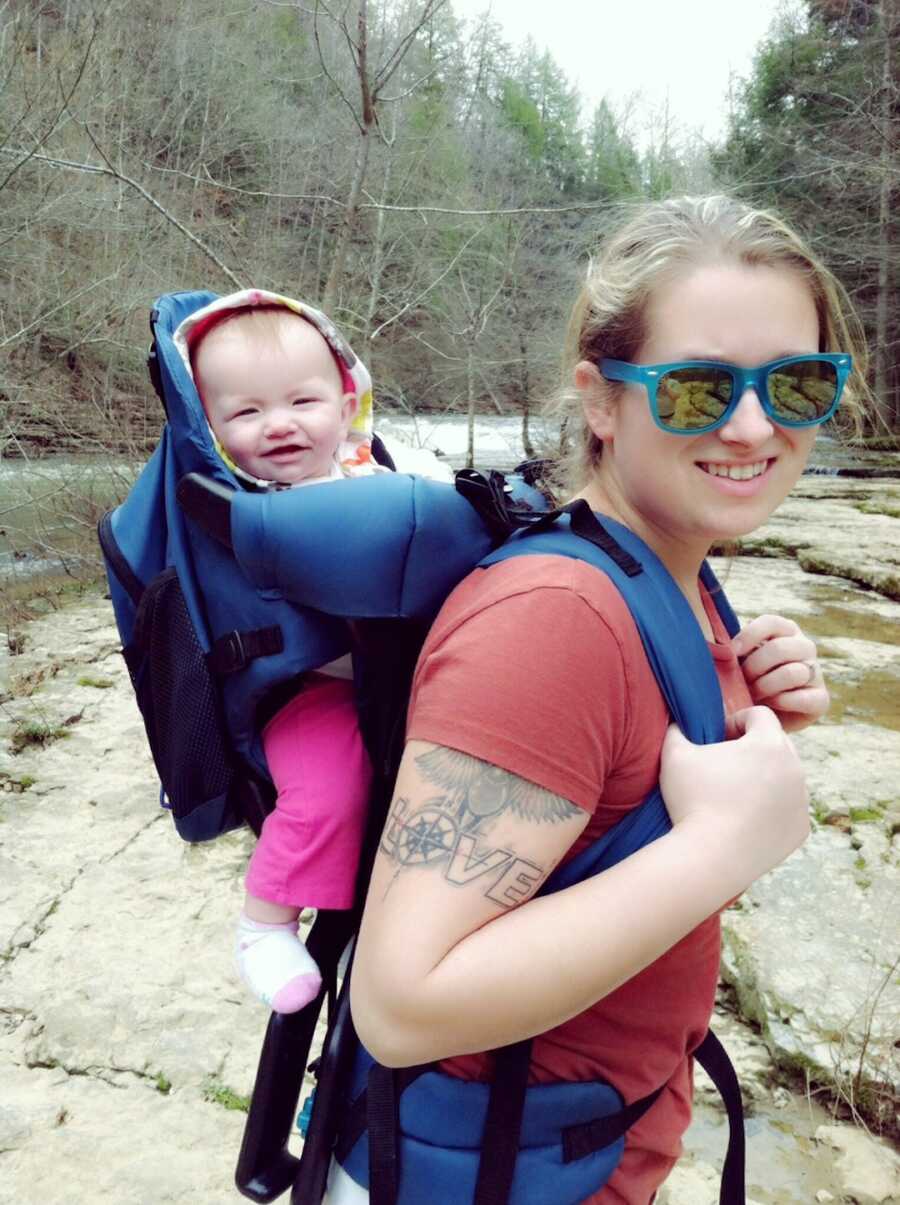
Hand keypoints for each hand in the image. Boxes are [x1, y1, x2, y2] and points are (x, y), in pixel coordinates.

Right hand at [660, 708, 809, 889]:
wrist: (710, 858)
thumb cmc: (692, 801)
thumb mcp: (674, 754)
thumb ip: (677, 728)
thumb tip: (678, 721)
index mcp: (769, 744)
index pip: (760, 716)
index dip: (736, 721)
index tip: (718, 738)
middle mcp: (795, 769)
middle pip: (777, 744)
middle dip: (753, 749)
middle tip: (725, 766)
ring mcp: (801, 801)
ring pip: (786, 777)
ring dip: (765, 778)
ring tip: (734, 793)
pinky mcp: (801, 829)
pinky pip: (788, 808)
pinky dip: (772, 808)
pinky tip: (746, 818)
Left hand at [731, 614, 828, 732]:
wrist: (763, 717)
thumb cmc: (746, 682)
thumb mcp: (738, 662)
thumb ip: (734, 651)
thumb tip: (721, 648)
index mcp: (785, 631)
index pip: (771, 622)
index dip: (750, 635)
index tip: (732, 652)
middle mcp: (804, 647)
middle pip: (781, 648)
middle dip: (755, 667)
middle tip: (742, 681)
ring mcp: (816, 673)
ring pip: (793, 672)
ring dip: (766, 686)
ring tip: (752, 695)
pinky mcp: (820, 699)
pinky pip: (804, 698)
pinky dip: (782, 702)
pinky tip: (769, 705)